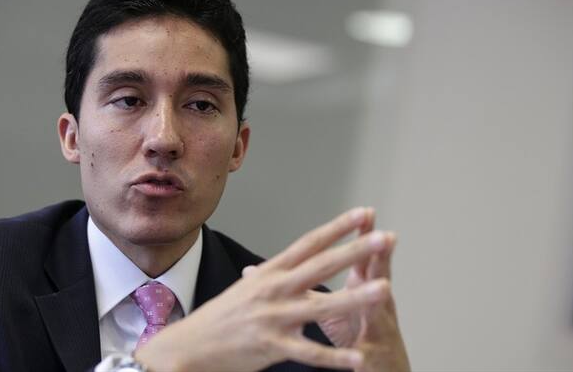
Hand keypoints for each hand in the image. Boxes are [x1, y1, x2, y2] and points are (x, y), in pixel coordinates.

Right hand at [133, 208, 395, 371]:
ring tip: (385, 290)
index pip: (309, 243)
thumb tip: (265, 268)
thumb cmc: (217, 319)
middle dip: (356, 251)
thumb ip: (262, 278)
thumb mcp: (242, 290)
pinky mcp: (271, 346)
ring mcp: (273, 317)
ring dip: (356, 299)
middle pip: (321, 266)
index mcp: (269, 273)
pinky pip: (310, 353)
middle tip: (385, 237)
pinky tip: (357, 360)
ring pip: (321, 306)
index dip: (337, 227)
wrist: (187, 348)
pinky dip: (335, 359)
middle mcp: (273, 289)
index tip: (363, 214)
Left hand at [316, 209, 409, 371]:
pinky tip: (360, 356)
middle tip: (384, 237)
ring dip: (378, 301)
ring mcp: (379, 331)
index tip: (363, 213)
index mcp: (362, 290)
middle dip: (380, 258)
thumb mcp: (333, 308)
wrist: (381, 369)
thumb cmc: (358, 336)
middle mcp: (377, 305)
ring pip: (378, 315)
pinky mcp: (374, 358)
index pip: (362, 257)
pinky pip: (368, 356)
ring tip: (383, 287)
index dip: (363, 236)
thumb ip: (309, 287)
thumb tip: (280, 269)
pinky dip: (361, 355)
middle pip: (379, 277)